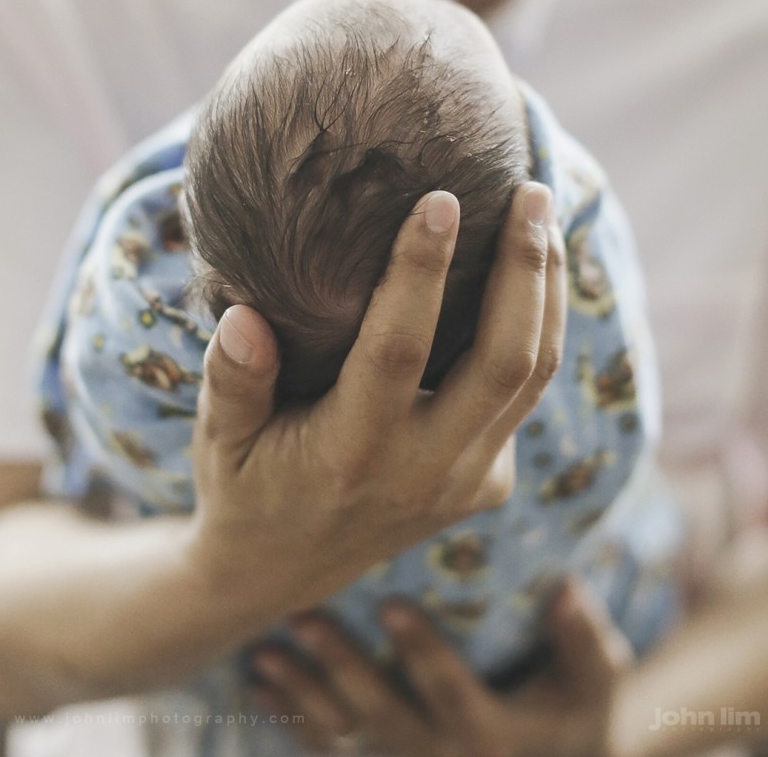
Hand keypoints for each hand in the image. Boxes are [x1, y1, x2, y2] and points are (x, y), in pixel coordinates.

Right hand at [186, 184, 564, 631]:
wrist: (282, 575)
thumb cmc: (245, 488)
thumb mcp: (219, 441)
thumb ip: (232, 381)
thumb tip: (243, 315)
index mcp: (352, 452)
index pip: (398, 349)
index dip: (421, 271)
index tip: (440, 198)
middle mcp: (424, 470)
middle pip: (505, 361)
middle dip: (526, 269)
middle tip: (532, 191)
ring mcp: (465, 481)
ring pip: (534, 378)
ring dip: (547, 292)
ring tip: (543, 215)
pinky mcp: (486, 484)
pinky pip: (526, 399)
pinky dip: (538, 329)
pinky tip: (530, 274)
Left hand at [251, 581, 631, 756]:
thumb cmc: (576, 713)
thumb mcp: (595, 681)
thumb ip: (582, 638)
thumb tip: (566, 588)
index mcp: (493, 734)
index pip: (453, 690)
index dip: (423, 650)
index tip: (391, 605)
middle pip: (385, 714)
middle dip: (341, 667)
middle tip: (301, 616)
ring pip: (347, 737)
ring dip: (302, 695)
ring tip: (264, 653)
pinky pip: (330, 753)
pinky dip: (293, 721)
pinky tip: (258, 684)